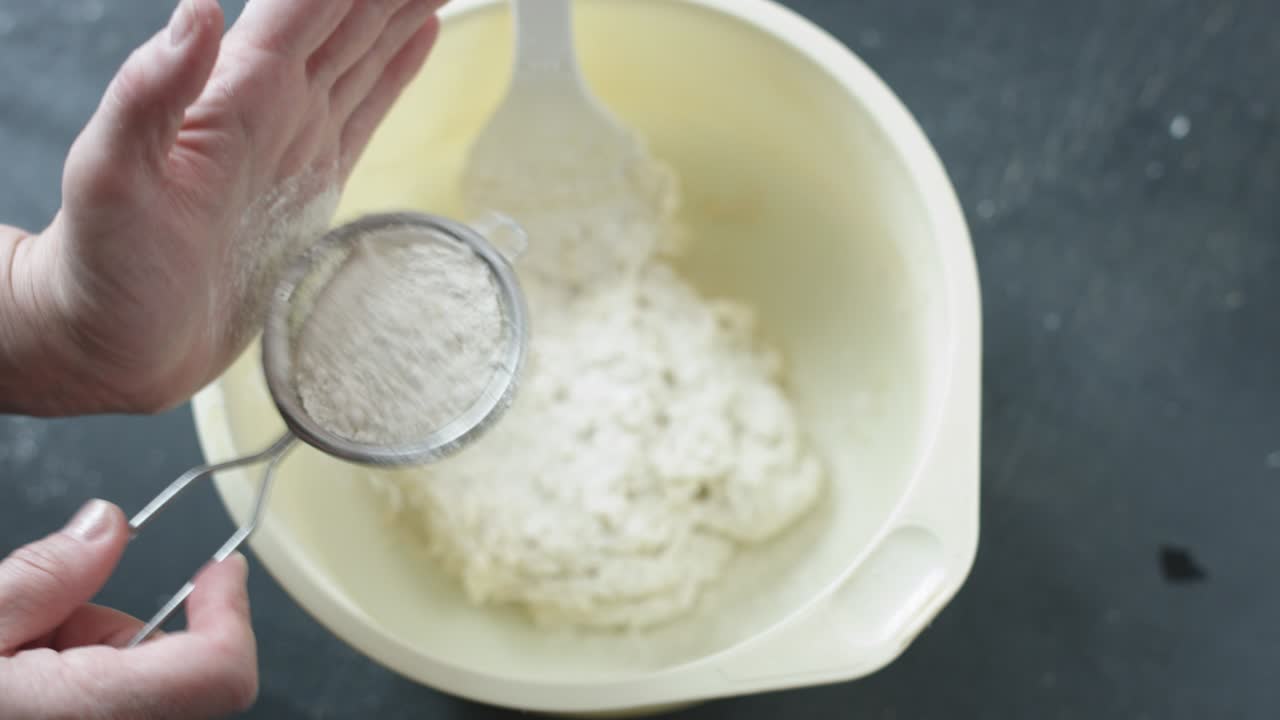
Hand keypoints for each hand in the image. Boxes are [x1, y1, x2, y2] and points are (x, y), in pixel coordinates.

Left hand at [0, 0, 443, 415]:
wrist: (116, 339)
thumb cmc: (104, 266)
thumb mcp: (111, 179)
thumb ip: (149, 95)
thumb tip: (198, 12)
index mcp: (237, 94)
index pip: (307, 6)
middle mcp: (272, 104)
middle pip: (347, 16)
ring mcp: (297, 138)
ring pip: (365, 51)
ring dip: (403, 9)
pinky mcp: (313, 179)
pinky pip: (367, 108)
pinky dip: (398, 68)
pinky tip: (420, 36)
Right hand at [0, 501, 256, 718]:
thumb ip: (42, 578)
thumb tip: (107, 527)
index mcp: (86, 713)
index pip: (219, 670)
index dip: (231, 611)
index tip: (222, 571)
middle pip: (179, 676)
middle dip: (124, 632)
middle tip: (45, 623)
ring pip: (146, 692)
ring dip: (94, 660)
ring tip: (14, 654)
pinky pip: (117, 707)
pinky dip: (82, 684)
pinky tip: (23, 683)